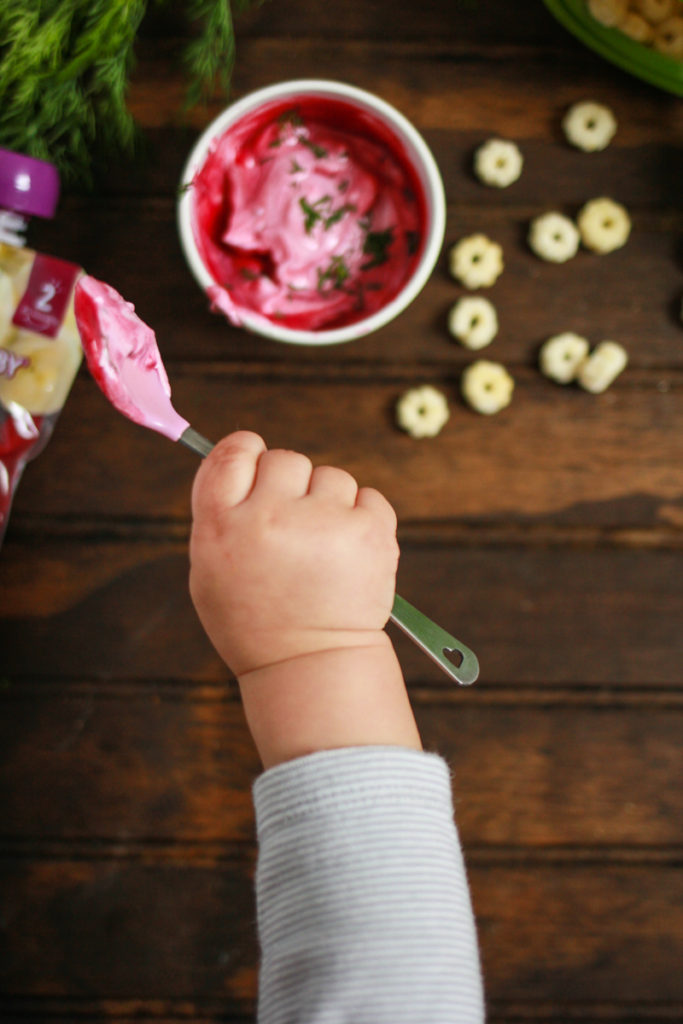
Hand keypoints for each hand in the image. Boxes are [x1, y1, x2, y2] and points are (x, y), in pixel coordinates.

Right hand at [189, 431, 399, 677]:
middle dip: (290, 485)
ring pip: (330, 477)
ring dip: (328, 503)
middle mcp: (271, 518)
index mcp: (222, 525)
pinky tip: (347, 553)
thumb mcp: (209, 567)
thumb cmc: (254, 618)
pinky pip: (368, 496)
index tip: (255, 466)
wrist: (309, 664)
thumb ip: (221, 509)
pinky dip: (362, 518)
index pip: (232, 452)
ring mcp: (324, 524)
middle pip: (284, 458)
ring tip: (321, 549)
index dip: (247, 452)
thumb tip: (242, 451)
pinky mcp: (370, 532)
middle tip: (291, 527)